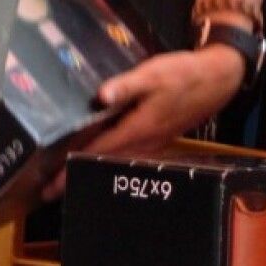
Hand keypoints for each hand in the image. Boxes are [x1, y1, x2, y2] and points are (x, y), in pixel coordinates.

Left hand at [41, 43, 245, 198]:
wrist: (216, 80)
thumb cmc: (182, 75)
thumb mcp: (152, 74)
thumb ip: (125, 86)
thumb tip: (100, 97)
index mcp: (139, 129)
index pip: (98, 153)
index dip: (73, 167)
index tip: (52, 185)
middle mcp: (144, 141)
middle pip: (104, 164)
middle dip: (76, 177)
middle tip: (49, 191)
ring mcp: (152, 141)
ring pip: (116, 161)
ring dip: (91, 170)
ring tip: (66, 177)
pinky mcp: (156, 135)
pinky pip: (127, 154)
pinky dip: (107, 159)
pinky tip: (98, 156)